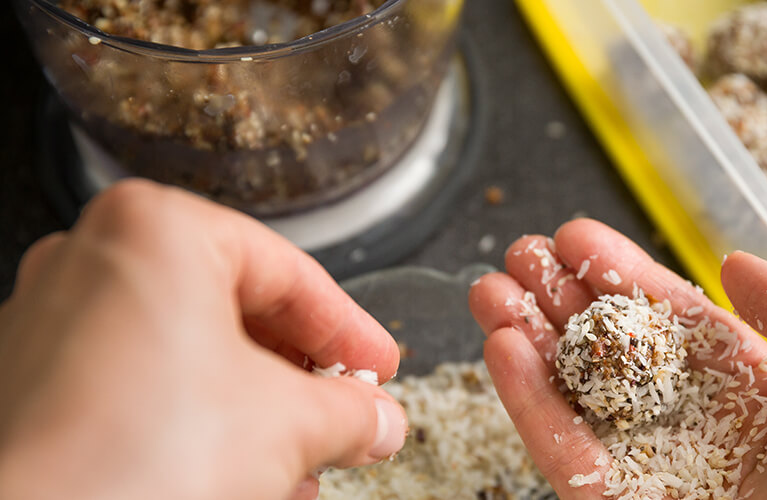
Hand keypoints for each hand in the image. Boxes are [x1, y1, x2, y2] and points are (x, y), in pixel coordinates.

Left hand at [0, 180, 406, 499]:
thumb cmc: (132, 463)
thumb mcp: (288, 425)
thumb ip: (349, 412)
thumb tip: (375, 418)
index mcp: (158, 230)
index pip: (290, 273)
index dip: (351, 331)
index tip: (379, 369)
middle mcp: (94, 259)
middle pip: (238, 312)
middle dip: (302, 380)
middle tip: (347, 416)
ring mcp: (53, 321)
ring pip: (190, 355)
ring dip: (257, 410)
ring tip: (302, 462)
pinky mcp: (33, 385)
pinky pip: (142, 388)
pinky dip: (199, 423)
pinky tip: (241, 474)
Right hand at [469, 219, 766, 498]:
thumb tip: (733, 263)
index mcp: (747, 386)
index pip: (667, 316)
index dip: (619, 273)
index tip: (577, 236)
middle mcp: (689, 422)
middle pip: (607, 346)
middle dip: (560, 296)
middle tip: (520, 253)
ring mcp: (646, 466)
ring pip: (570, 390)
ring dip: (525, 336)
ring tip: (489, 288)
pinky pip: (557, 445)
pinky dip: (523, 398)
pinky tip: (500, 346)